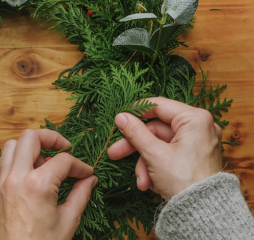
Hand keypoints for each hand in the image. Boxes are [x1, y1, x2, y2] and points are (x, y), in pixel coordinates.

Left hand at [0, 129, 96, 239]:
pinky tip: (23, 172)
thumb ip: (81, 195)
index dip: (80, 166)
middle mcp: (16, 178)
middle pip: (31, 137)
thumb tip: (90, 179)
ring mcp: (1, 183)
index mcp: (38, 185)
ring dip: (28, 148)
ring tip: (42, 162)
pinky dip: (10, 160)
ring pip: (11, 145)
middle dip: (51, 138)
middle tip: (63, 148)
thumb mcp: (68, 221)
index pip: (63, 161)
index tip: (86, 174)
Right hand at [107, 97, 222, 198]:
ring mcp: (197, 143)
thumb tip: (121, 117)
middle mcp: (199, 127)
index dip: (136, 111)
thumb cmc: (185, 181)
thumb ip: (135, 132)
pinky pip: (168, 155)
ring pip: (160, 145)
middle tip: (115, 152)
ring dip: (145, 163)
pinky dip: (156, 167)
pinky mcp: (194, 157)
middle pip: (156, 130)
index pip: (158, 106)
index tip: (119, 118)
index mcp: (195, 119)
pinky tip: (151, 183)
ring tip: (142, 181)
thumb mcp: (153, 154)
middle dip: (136, 147)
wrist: (203, 213)